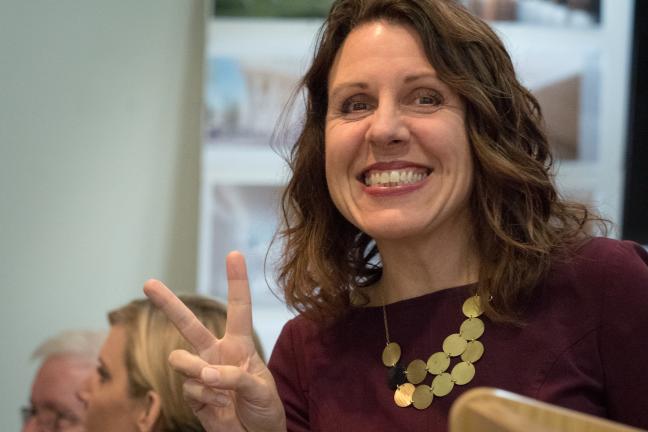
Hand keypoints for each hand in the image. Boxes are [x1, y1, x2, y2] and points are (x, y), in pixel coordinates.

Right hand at [143, 251, 285, 431]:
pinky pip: (189, 388)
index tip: (234, 253)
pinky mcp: (191, 395)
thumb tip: (206, 373)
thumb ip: (236, 377)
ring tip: (217, 386)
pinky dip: (206, 399)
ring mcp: (201, 374)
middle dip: (168, 303)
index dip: (236, 281)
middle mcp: (216, 354)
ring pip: (181, 359)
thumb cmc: (264, 408)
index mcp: (239, 345)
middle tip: (148, 283)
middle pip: (189, 324)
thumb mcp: (261, 389)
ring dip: (198, 371)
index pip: (238, 308)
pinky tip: (221, 408)